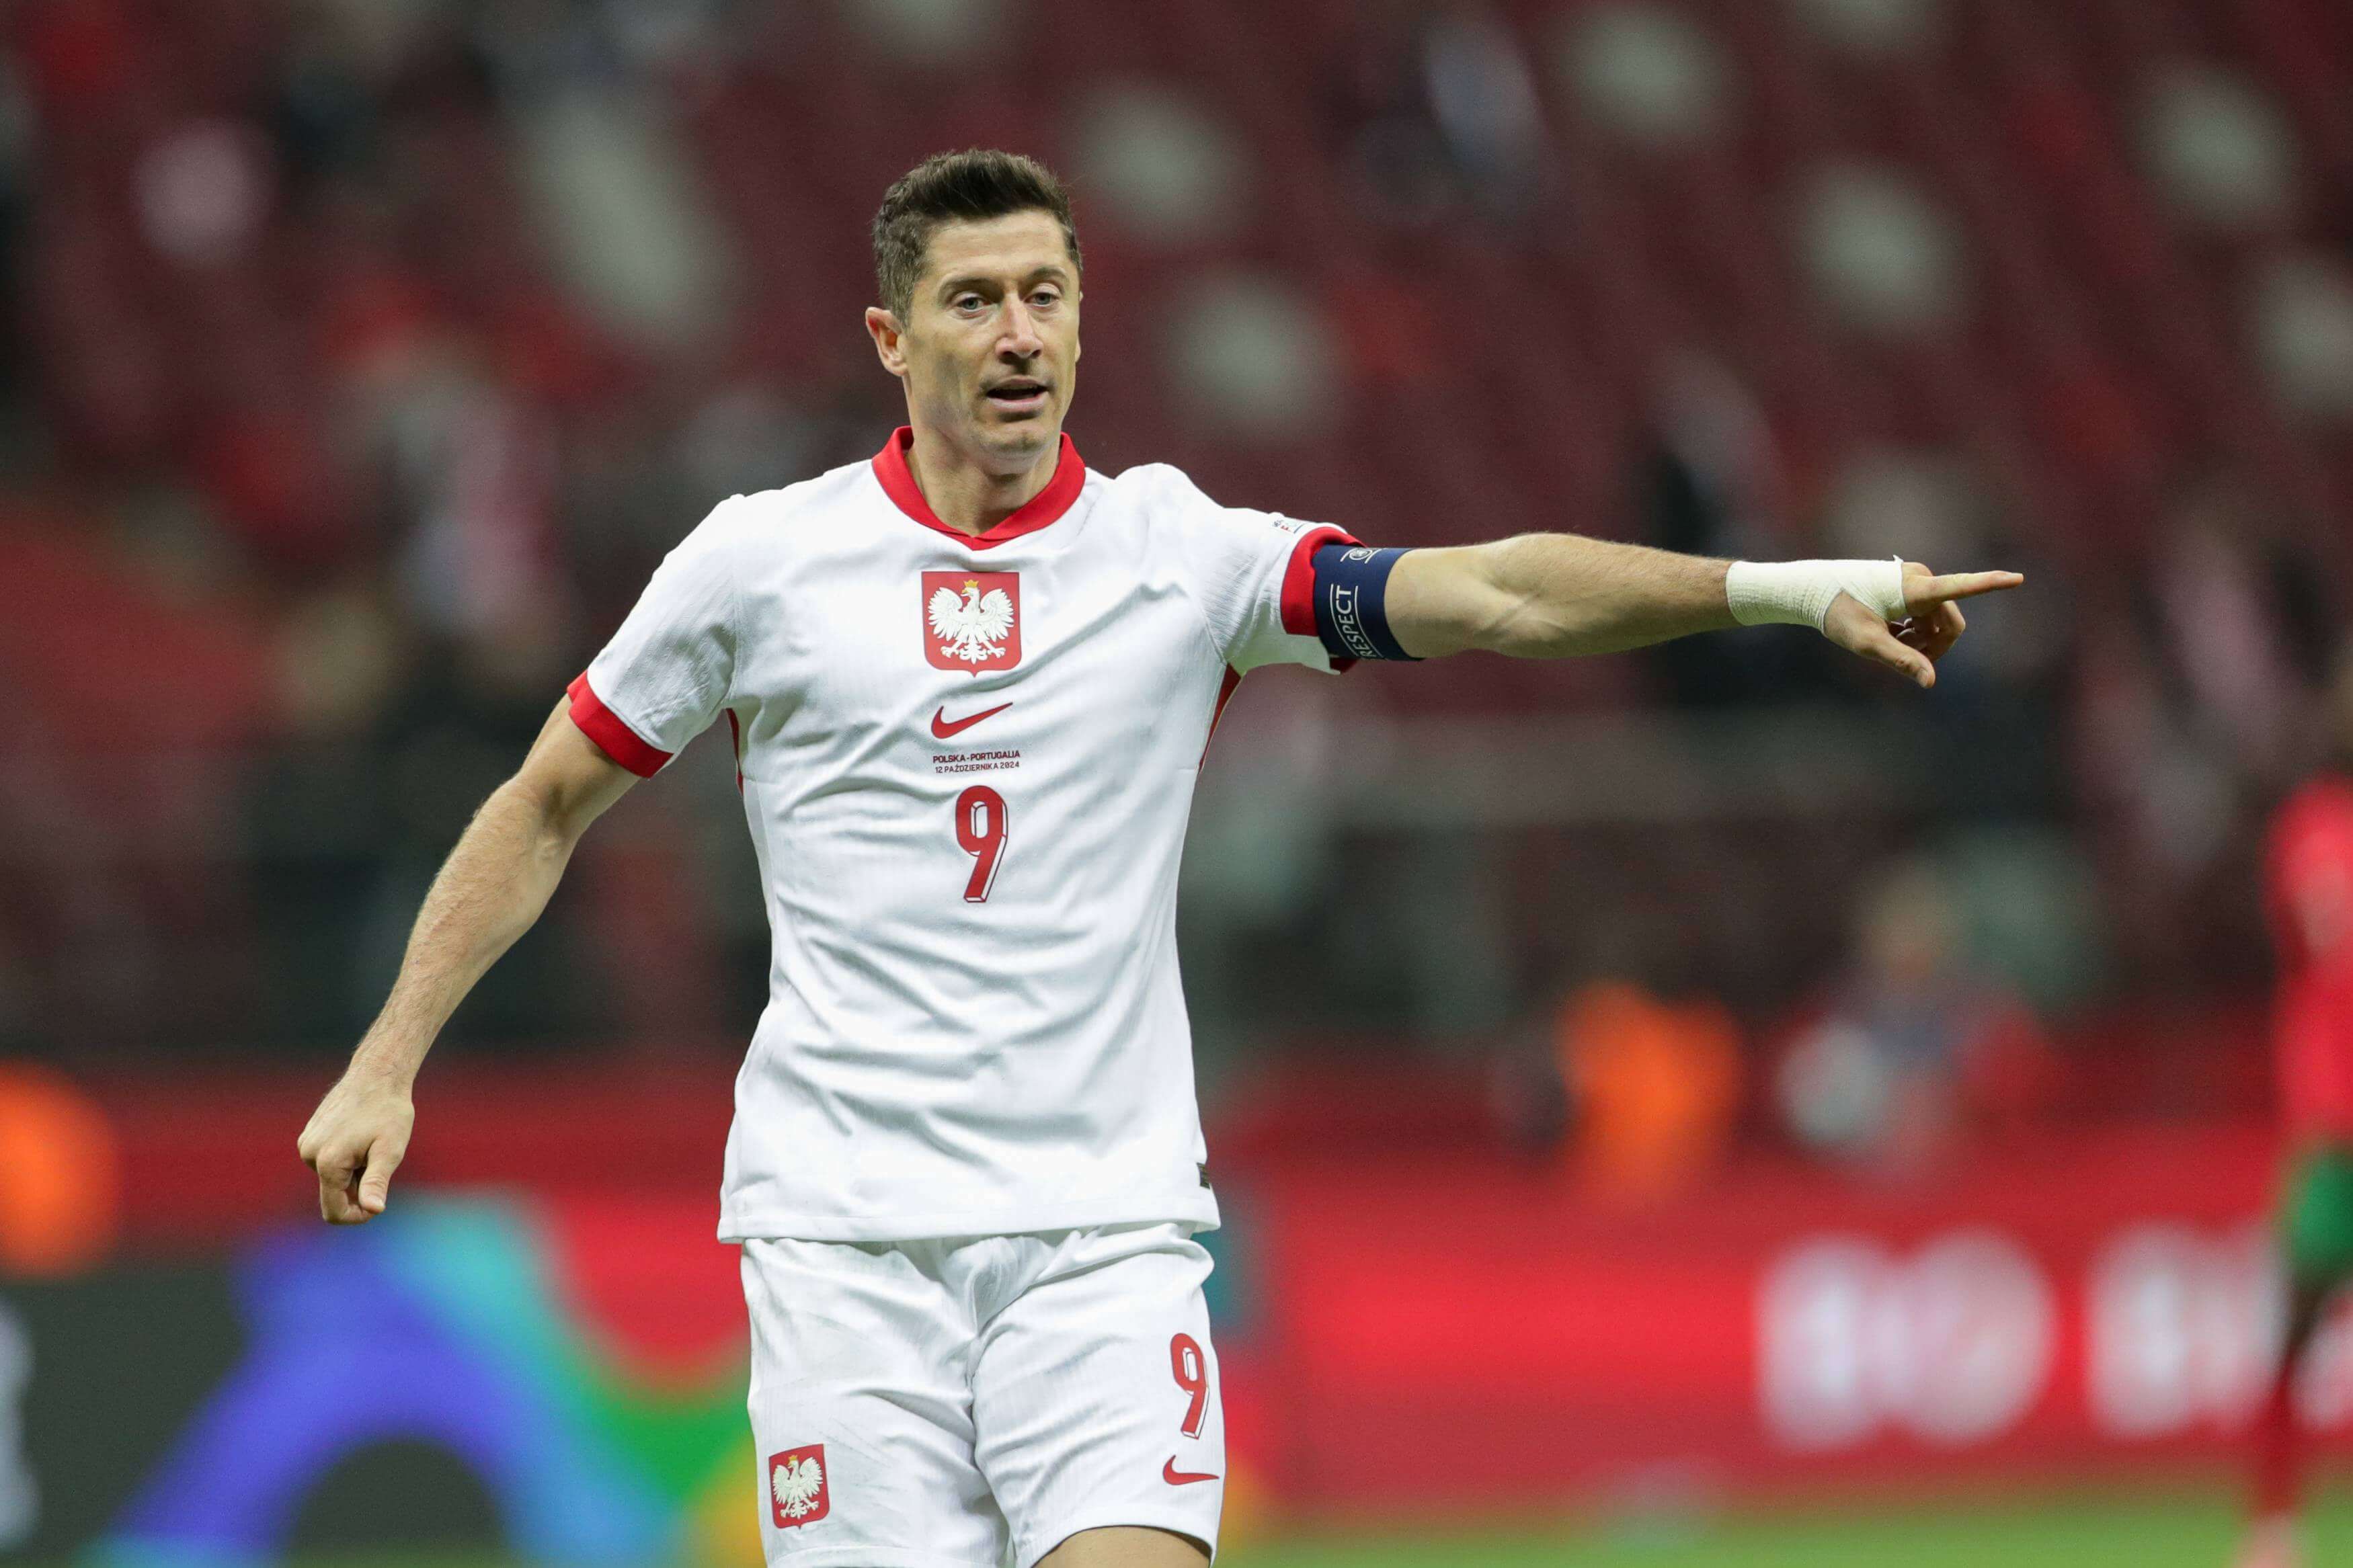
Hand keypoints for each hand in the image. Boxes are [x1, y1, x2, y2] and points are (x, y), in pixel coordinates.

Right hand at [297, 1063, 414, 1223]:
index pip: (334, 1211)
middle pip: (333, 1195)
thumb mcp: (390, 1149)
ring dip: (352, 1172)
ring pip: (331, 1178)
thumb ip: (377, 1181)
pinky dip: (345, 1159)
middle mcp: (309, 1155)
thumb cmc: (388, 1112)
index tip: (378, 1203)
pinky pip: (326, 1161)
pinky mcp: (308, 1135)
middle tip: (378, 1161)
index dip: (357, 1216)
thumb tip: (373, 1210)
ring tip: (369, 1145)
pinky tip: (360, 1137)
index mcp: (328, 1163)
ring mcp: (306, 1144)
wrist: (377, 1075)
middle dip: (357, 1189)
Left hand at [1822, 561, 2023, 688]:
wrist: (1811, 591)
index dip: (1991, 584)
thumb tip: (1931, 681)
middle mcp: (1920, 579)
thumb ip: (1902, 660)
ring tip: (1891, 645)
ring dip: (1922, 640)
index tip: (2018, 578)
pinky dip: (1913, 630)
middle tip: (1907, 661)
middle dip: (1936, 645)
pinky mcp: (1907, 585)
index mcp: (1915, 588)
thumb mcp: (1868, 643)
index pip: (1961, 586)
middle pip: (1950, 622)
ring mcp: (1914, 581)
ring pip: (1936, 621)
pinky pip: (1924, 614)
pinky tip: (1890, 635)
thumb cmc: (1838, 614)